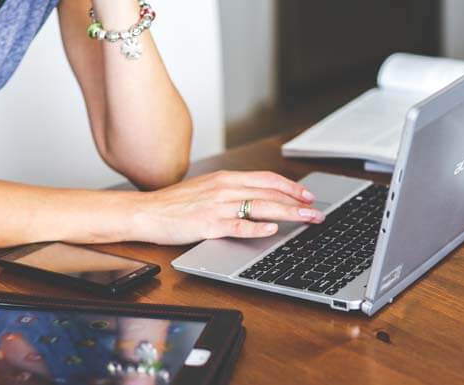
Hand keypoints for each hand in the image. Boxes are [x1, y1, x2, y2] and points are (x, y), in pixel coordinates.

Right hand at [128, 171, 324, 244]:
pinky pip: (237, 225)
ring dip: (288, 213)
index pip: (267, 179)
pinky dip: (256, 227)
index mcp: (226, 178)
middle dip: (298, 203)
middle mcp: (225, 188)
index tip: (308, 196)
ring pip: (260, 207)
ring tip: (306, 220)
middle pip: (270, 193)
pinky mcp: (208, 224)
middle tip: (317, 212)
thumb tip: (259, 198)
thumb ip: (232, 191)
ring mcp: (217, 206)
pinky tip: (272, 230)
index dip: (291, 187)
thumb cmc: (175, 204)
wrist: (146, 211)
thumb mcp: (208, 189)